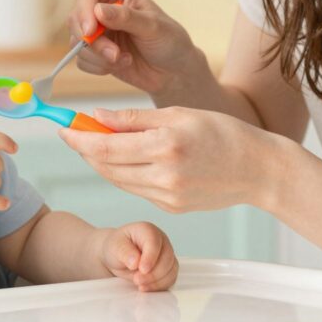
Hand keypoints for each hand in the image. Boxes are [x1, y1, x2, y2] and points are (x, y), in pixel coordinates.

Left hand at [59, 106, 286, 213]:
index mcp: (166, 146)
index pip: (106, 147)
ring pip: (118, 180)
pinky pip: (136, 189)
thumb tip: (96, 117)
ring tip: (98, 143)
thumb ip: (134, 119)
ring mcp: (167, 196)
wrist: (259, 170)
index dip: (79, 139)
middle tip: (74, 133)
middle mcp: (164, 175)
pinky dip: (125, 173)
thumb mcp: (179, 114)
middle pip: (106, 167)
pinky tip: (128, 159)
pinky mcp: (171, 208)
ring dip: (102, 162)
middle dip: (86, 150)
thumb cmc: (223, 133)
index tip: (63, 128)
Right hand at [68, 0, 207, 96]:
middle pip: (75, 19)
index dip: (84, 12)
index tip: (89, 31)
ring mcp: (97, 32)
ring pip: (77, 43)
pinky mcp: (95, 53)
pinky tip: (122, 64)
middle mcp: (102, 9)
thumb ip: (126, 18)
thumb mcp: (152, 27)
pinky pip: (83, 60)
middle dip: (92, 42)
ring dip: (98, 57)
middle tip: (113, 55)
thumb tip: (98, 10)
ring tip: (124, 59)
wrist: (173, 71)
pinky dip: (100, 67)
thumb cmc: (169, 41)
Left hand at [100, 221, 178, 291]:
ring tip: (140, 285)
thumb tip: (136, 262)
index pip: (154, 242)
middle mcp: (161, 241)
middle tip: (136, 280)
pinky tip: (146, 288)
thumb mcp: (114, 246)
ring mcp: (167, 254)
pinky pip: (170, 279)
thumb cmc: (117, 247)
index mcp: (148, 230)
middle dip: (153, 273)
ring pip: (171, 270)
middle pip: (166, 258)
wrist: (118, 256)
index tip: (142, 270)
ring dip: (157, 281)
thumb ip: (124, 252)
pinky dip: (159, 286)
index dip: (150, 257)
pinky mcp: (168, 268)